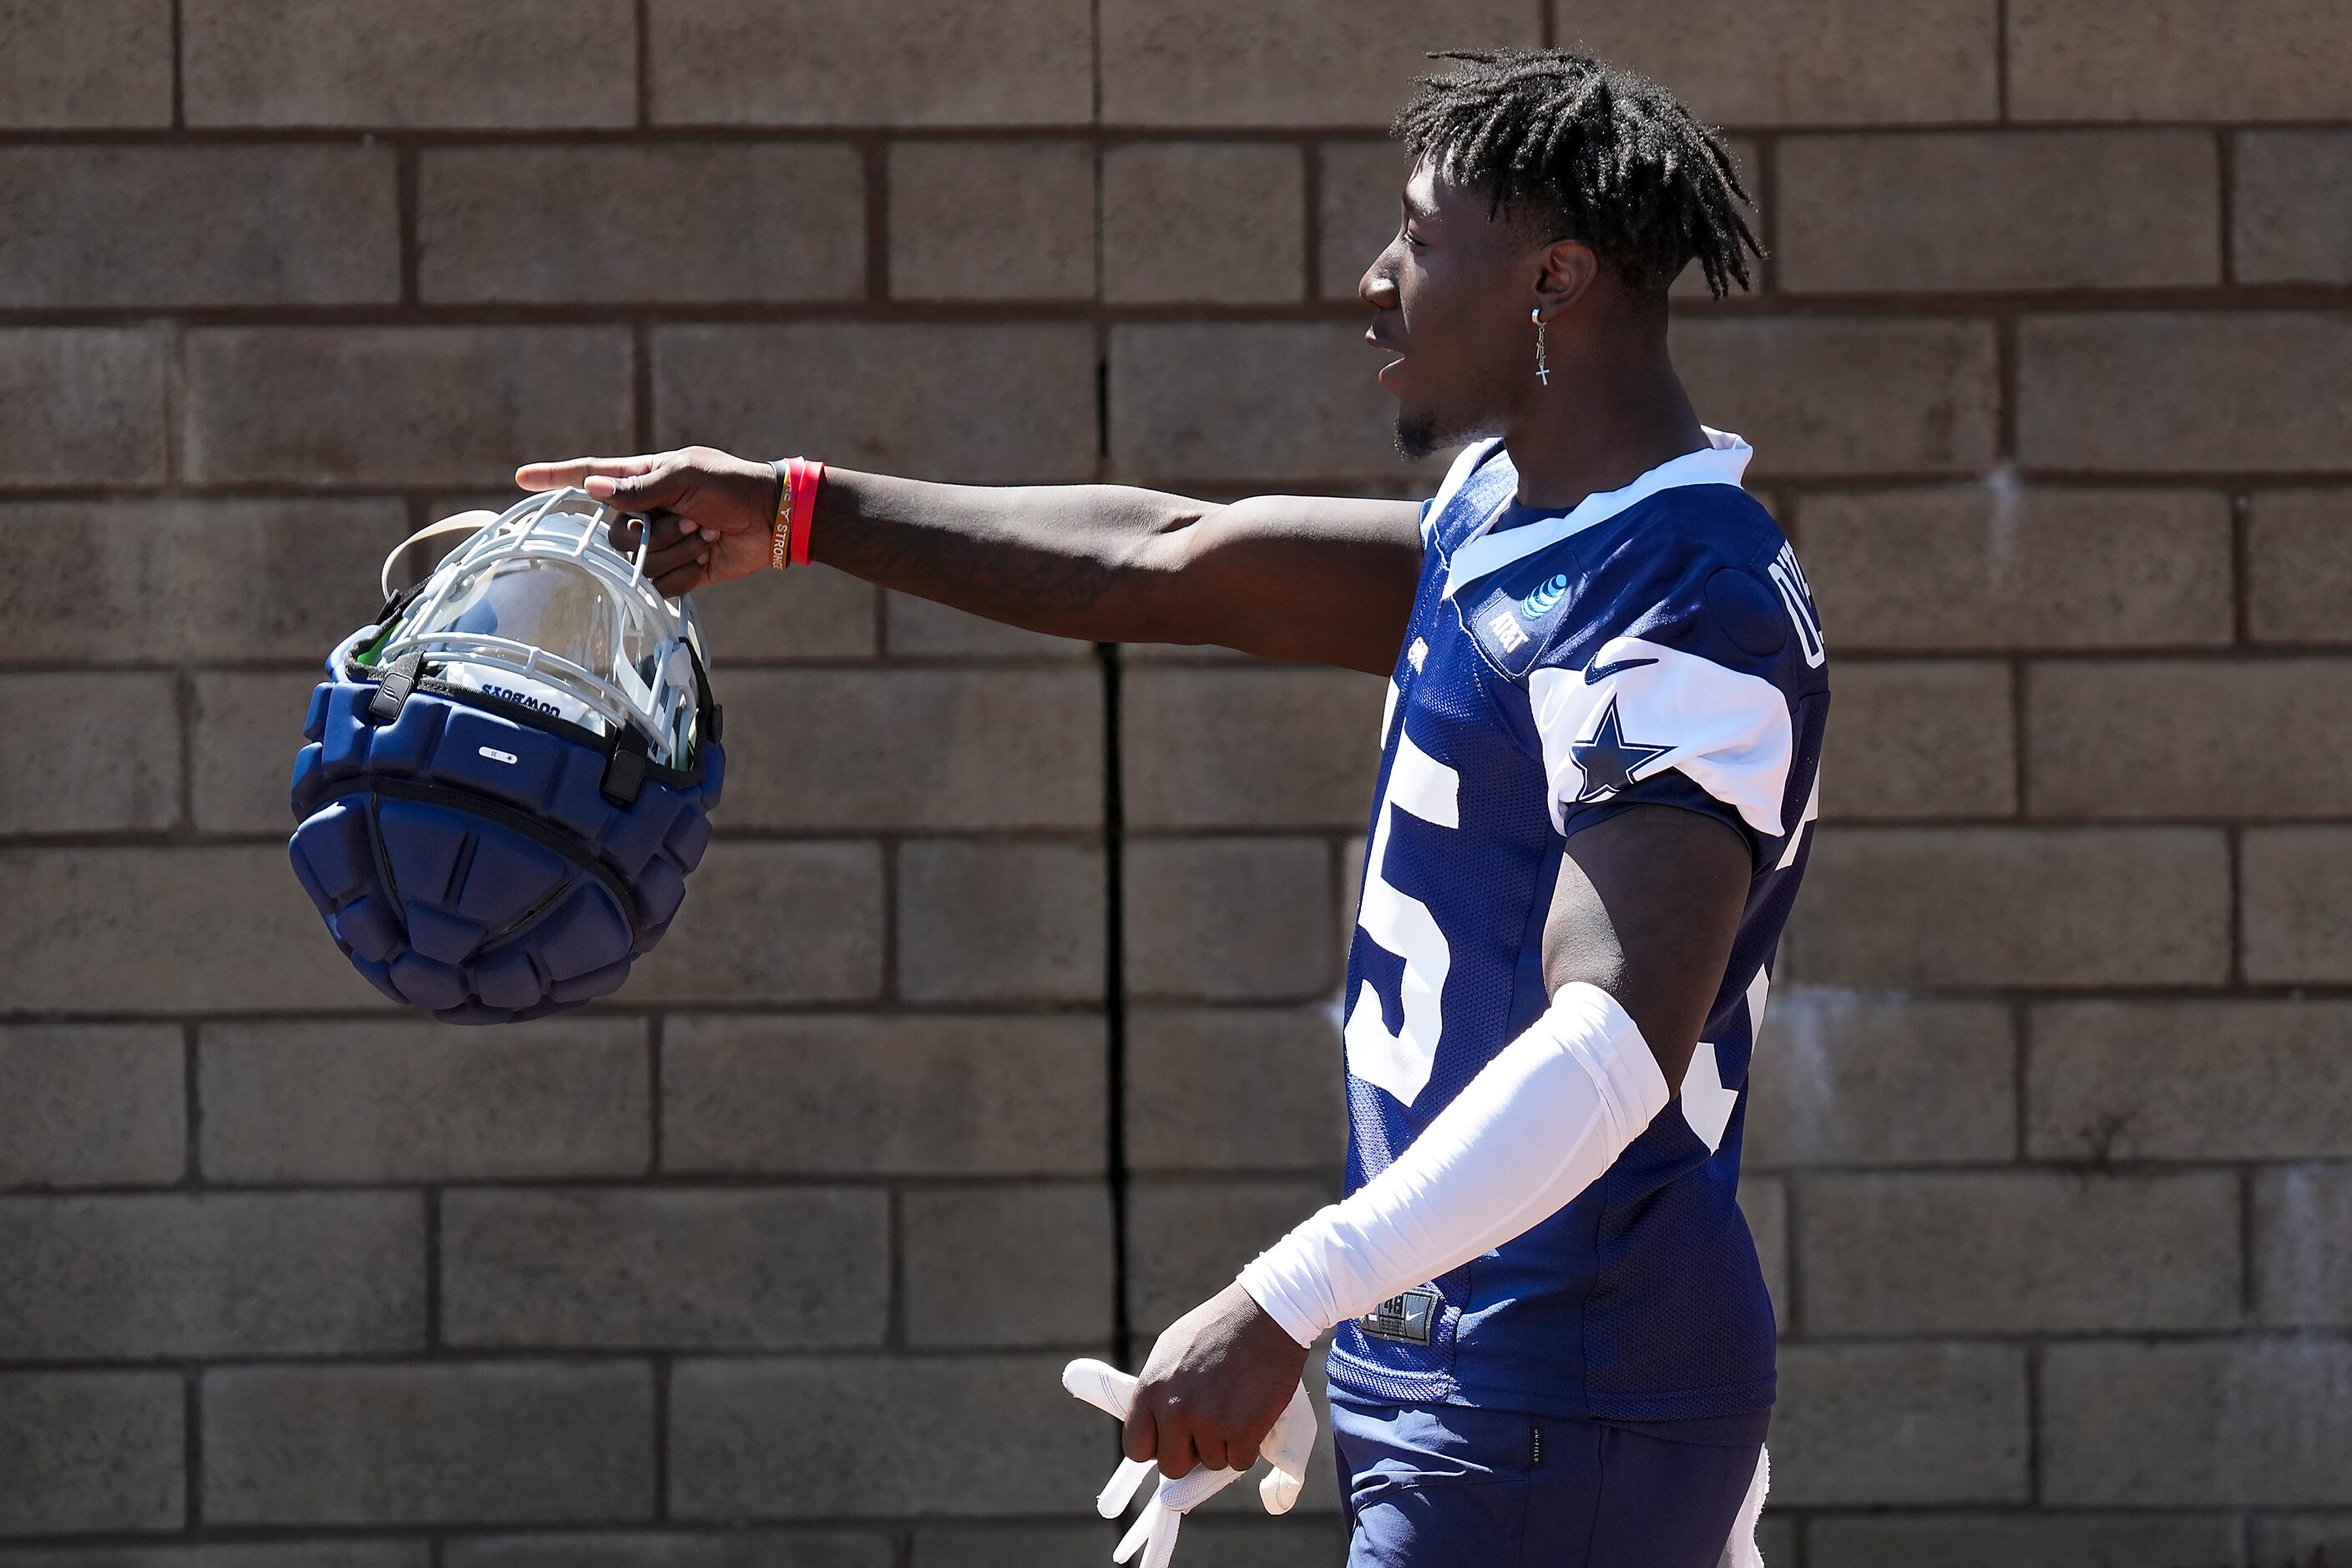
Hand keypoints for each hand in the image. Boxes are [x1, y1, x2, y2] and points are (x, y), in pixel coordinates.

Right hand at [514, 446, 777, 597]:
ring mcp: (659, 544)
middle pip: (615, 536)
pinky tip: (707, 557)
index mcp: (642, 480)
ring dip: (678, 550)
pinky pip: (660, 586)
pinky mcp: (678, 572)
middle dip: (656, 533)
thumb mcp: (685, 476)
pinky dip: (686, 573)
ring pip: (639, 564)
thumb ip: (639, 488)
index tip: (522, 477)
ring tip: (706, 534)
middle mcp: (644, 513)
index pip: (590, 477)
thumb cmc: (731, 486)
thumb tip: (592, 490)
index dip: (555, 478)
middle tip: (694, 518)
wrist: (772, 520)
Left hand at [1064, 1347, 1315, 1567]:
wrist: (1268, 1313)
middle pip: (1172, 1466)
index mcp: (1151, 1388)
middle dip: (1190, 1455)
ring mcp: (1209, 1421)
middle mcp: (1175, 1408)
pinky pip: (1240, 1461)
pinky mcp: (1243, 1429)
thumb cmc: (1219, 1327)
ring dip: (1224, 1445)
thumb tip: (1153, 1426)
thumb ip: (1158, 1390)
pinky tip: (1252, 1415)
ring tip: (1234, 1408)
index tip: (1170, 1442)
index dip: (1155, 1449)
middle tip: (1207, 1432)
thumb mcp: (1171, 1349)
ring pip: (1211, 1463)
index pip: (1136, 1447)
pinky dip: (1248, 1446)